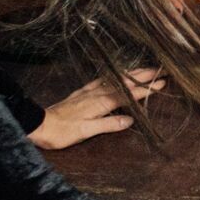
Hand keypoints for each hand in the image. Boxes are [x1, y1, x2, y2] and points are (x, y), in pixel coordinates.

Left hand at [29, 68, 164, 149]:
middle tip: (160, 69)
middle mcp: (96, 94)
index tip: (162, 83)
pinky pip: (101, 80)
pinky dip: (112, 75)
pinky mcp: (80, 93)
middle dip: (143, 75)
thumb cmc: (62, 132)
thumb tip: (130, 120)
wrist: (38, 125)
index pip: (128, 94)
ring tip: (144, 68)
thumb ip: (108, 125)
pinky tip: (115, 74)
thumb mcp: (85, 131)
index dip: (145, 89)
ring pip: (114, 79)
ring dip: (131, 73)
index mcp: (100, 103)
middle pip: (124, 82)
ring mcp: (88, 92)